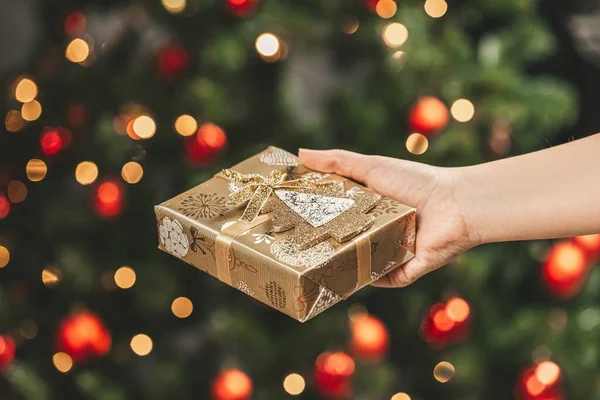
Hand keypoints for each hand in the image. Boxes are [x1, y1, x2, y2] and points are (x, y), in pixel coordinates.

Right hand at [298, 149, 478, 287]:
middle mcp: (380, 231)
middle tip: (296, 247)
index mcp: (371, 208)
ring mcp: (392, 253)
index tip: (291, 218)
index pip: (337, 215)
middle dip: (324, 245)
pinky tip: (345, 279)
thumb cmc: (416, 182)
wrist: (455, 205)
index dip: (316, 216)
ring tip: (314, 266)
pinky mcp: (404, 271)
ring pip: (359, 264)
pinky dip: (367, 280)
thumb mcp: (372, 167)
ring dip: (342, 265)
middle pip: (345, 241)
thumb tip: (300, 153)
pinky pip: (381, 280)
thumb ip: (337, 161)